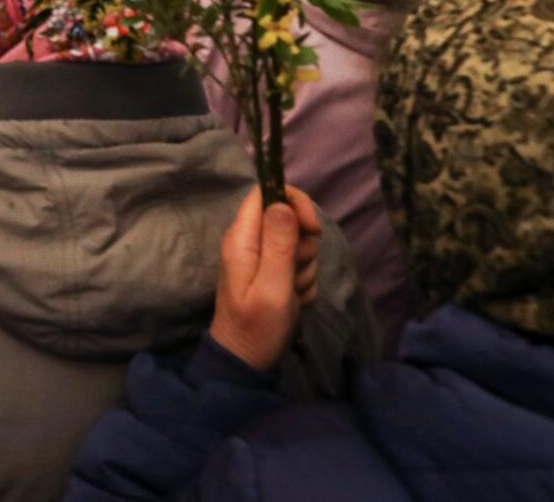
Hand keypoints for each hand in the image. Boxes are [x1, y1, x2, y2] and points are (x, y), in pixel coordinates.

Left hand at [209, 185, 321, 374]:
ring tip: (291, 293)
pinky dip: (303, 282)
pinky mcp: (275, 274)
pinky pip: (300, 266)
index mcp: (242, 239)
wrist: (247, 361)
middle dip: (303, 244)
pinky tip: (294, 300)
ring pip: (299, 244)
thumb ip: (279, 245)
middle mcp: (250, 242)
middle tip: (294, 273)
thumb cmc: (257, 327)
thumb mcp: (272, 287)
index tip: (311, 228)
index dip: (293, 201)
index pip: (265, 193)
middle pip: (288, 218)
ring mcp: (262, 259)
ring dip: (304, 269)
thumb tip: (283, 203)